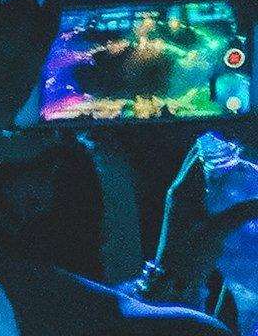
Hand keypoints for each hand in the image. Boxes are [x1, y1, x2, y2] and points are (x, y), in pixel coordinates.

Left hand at [153, 143, 257, 299]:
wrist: (174, 276)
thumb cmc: (189, 252)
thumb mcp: (216, 231)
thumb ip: (239, 214)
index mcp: (182, 189)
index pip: (198, 157)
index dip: (217, 148)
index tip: (238, 143)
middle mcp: (180, 190)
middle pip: (199, 163)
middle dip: (220, 156)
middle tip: (244, 154)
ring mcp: (184, 202)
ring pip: (202, 176)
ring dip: (220, 170)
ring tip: (244, 168)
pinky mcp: (191, 214)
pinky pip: (205, 191)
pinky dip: (219, 186)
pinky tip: (236, 192)